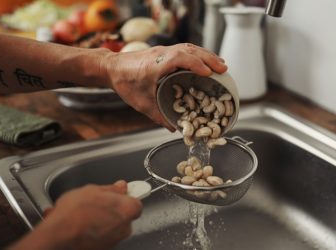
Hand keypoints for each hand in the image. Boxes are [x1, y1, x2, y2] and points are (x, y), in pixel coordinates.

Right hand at [9, 180, 141, 249]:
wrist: (58, 236)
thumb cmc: (75, 213)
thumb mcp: (93, 190)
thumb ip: (111, 188)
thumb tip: (120, 186)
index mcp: (127, 210)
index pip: (136, 203)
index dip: (125, 197)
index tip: (117, 193)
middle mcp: (124, 228)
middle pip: (122, 215)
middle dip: (111, 210)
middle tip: (96, 203)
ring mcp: (113, 241)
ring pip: (111, 227)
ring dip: (100, 220)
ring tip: (81, 214)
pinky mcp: (102, 249)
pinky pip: (100, 236)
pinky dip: (92, 230)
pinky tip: (77, 224)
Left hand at [102, 43, 227, 130]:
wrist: (110, 68)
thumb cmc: (124, 83)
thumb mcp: (141, 103)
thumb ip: (159, 116)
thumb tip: (175, 128)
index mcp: (156, 64)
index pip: (181, 58)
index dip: (196, 64)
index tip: (210, 73)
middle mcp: (162, 53)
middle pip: (190, 50)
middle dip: (209, 58)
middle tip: (224, 69)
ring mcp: (163, 51)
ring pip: (189, 47)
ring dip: (206, 55)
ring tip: (220, 64)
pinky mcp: (163, 52)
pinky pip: (185, 49)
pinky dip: (198, 54)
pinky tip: (205, 61)